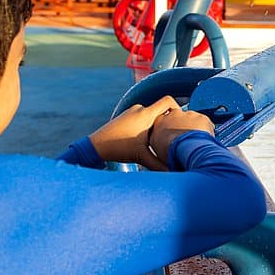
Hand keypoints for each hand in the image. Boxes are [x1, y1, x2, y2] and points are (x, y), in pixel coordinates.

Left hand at [88, 96, 212, 170]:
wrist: (96, 145)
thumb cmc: (119, 149)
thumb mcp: (142, 157)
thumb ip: (160, 165)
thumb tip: (175, 173)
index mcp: (146, 114)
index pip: (168, 101)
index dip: (177, 108)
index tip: (178, 122)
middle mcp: (139, 109)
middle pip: (161, 110)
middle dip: (167, 122)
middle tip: (171, 135)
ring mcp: (132, 111)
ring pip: (152, 115)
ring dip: (156, 125)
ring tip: (158, 140)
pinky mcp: (126, 116)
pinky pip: (143, 117)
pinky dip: (147, 126)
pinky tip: (146, 140)